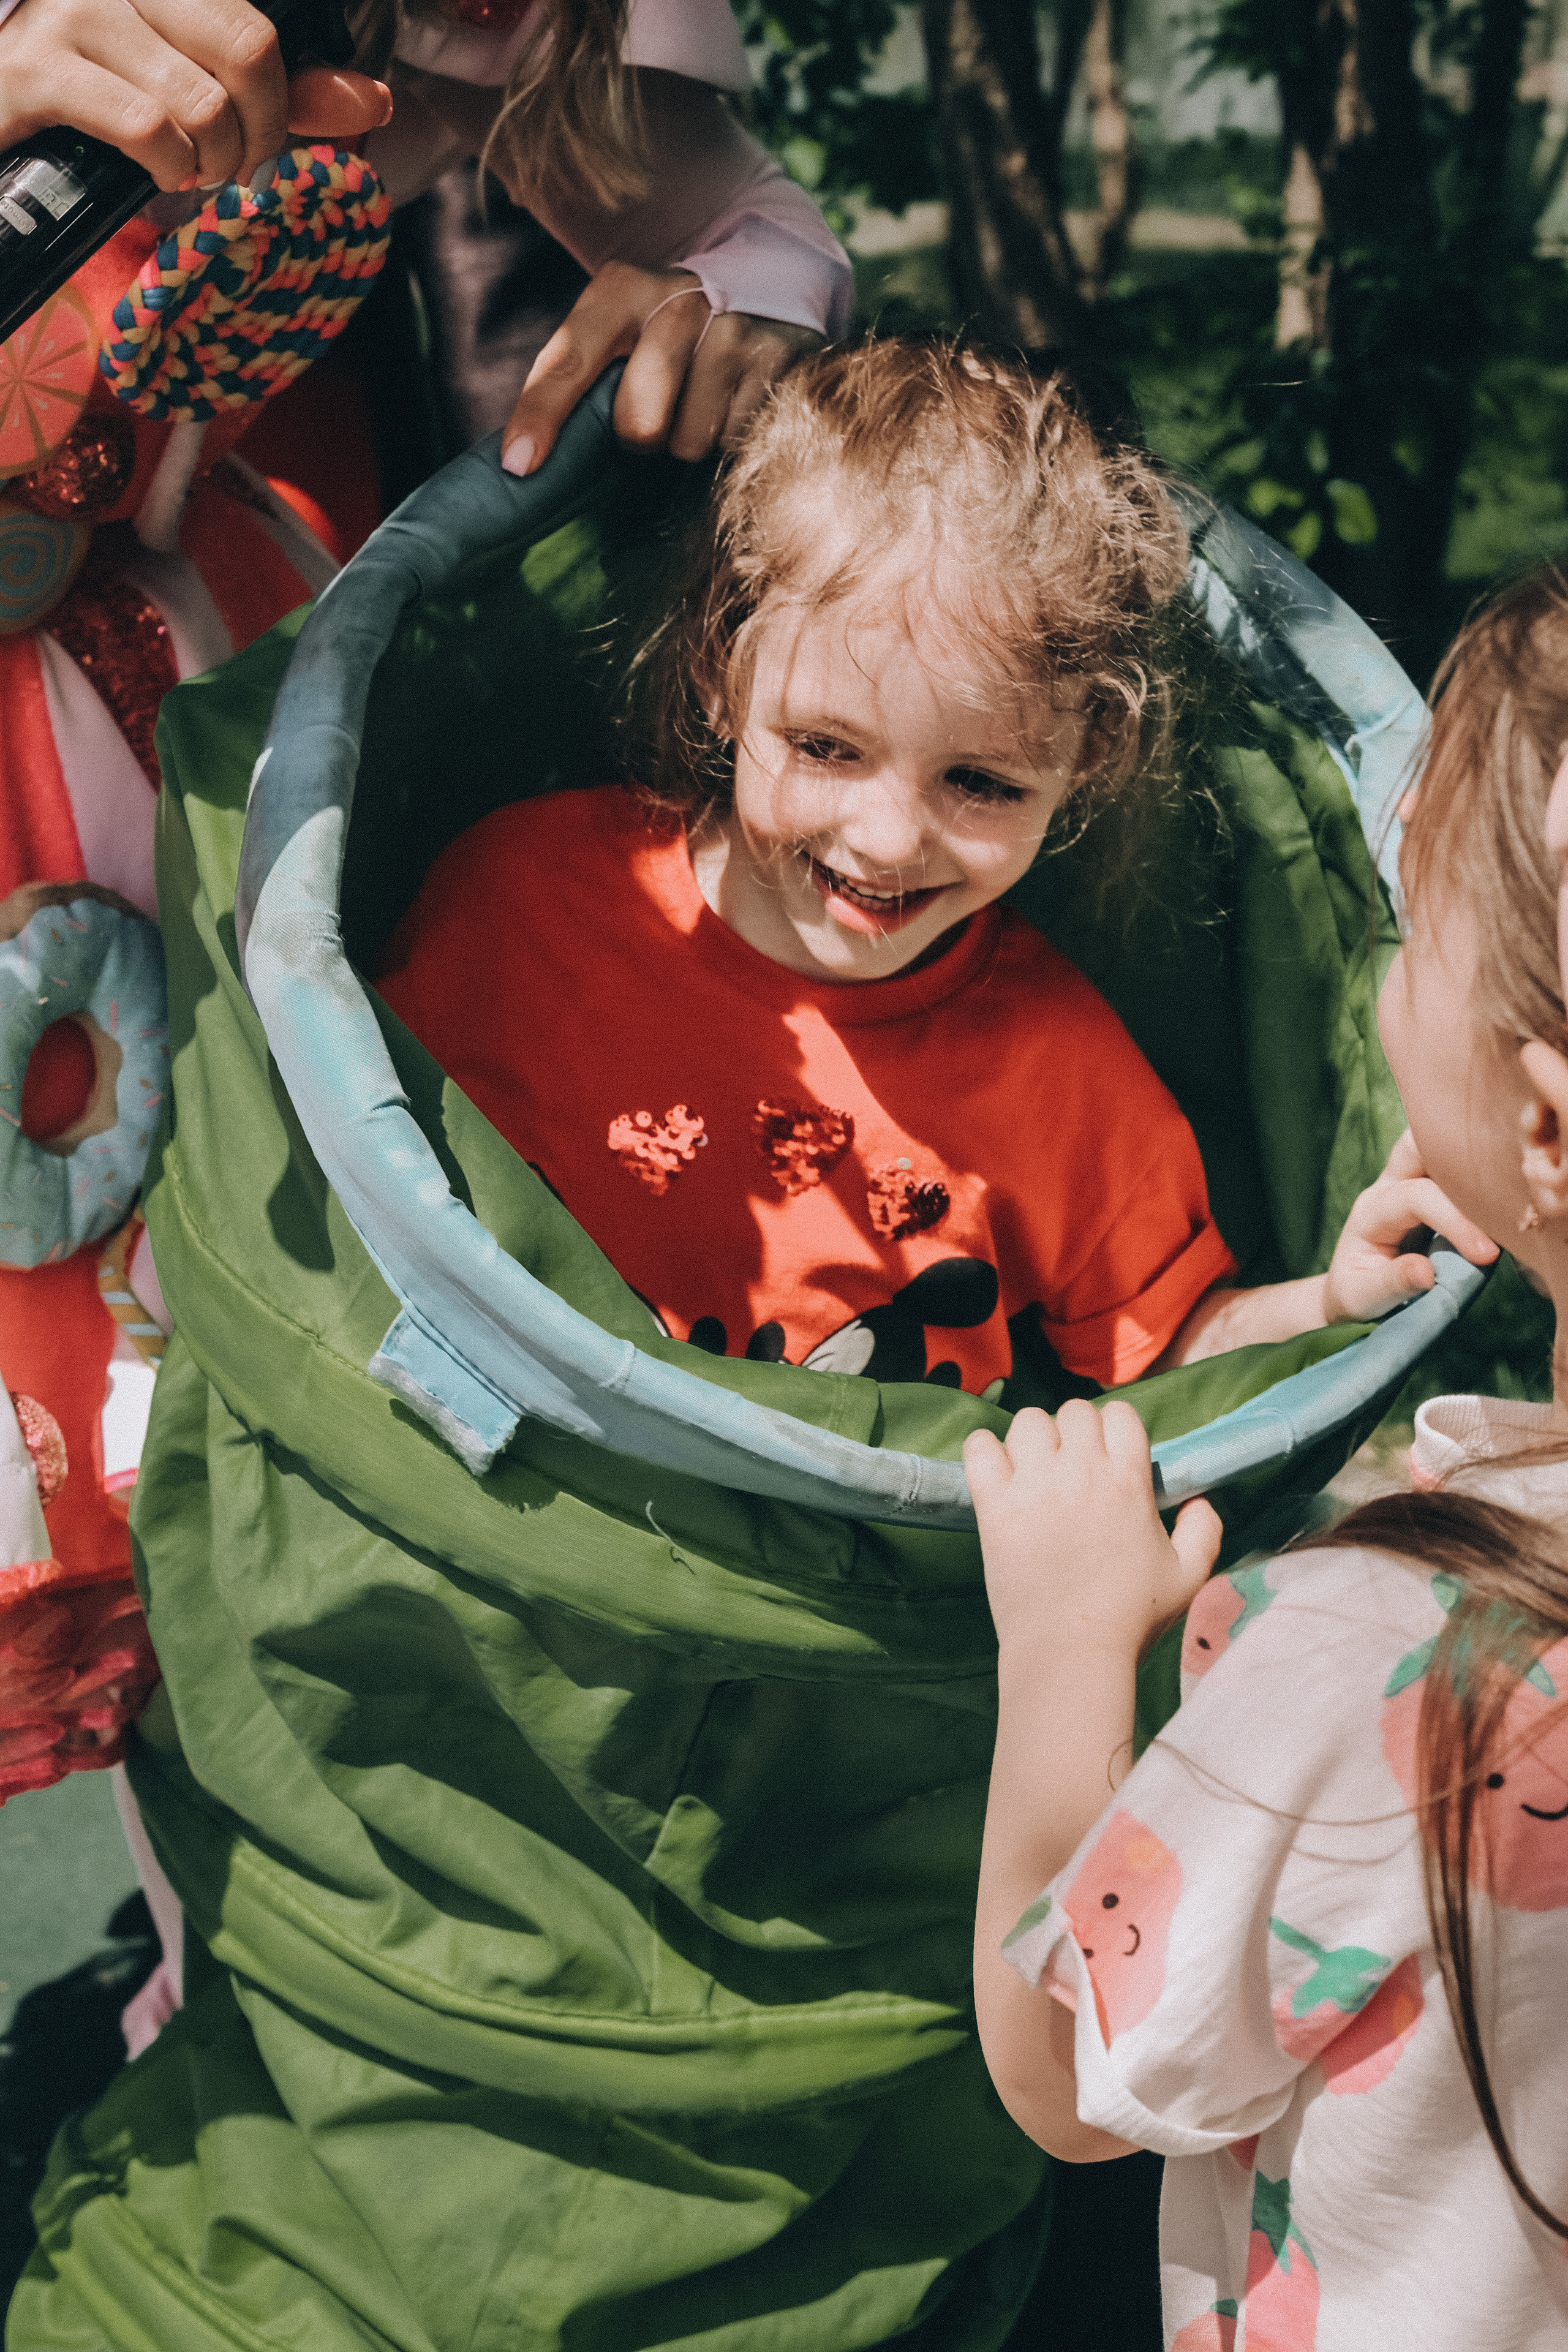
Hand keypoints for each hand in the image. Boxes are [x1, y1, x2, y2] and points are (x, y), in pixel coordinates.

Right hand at [0, 0, 389, 193]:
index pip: (260, 30)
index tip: (258, 140)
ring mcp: (73, 12)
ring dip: (205, 162)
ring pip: (200, 102)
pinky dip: (165, 168)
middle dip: (253, 136)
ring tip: (181, 168)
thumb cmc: (106, 112)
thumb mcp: (201, 94)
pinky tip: (153, 171)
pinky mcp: (37, 67)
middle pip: (246, 52)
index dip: (280, 103)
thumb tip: (373, 101)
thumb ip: (283, 95)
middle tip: (225, 165)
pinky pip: (147, 128)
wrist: (6, 141)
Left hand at [500, 260, 819, 476]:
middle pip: (638, 425)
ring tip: (704, 396)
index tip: (518, 466)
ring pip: (691, 443)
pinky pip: (736, 441)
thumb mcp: (615, 330)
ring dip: (692, 438)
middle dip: (642, 435)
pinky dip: (732, 434)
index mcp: (622, 288)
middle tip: (661, 405)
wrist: (765, 281)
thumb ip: (569, 383)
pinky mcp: (780, 360)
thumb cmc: (669, 328)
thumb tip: (519, 464)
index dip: (541, 416)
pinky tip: (739, 398)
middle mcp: (680, 300)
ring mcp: (736, 329)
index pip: (568, 360)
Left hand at [964, 1400, 1220, 1666]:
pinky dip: (985, 1451)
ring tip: (1033, 1472)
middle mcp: (1080, 1471)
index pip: (1120, 1413)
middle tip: (1070, 1468)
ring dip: (1031, 1440)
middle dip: (1073, 1433)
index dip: (1114, 1430)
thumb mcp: (1189, 1575)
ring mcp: (1033, 1485)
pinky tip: (996, 1474)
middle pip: (1072, 1411)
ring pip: (1027, 1421)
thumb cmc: (1132, 1617)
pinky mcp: (994, 1505)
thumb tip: (1200, 1500)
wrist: (1071, 1651)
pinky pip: (980, 1448)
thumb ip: (1204, 1530)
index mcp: (1128, 1480)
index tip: (1108, 1457)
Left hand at [1320, 1128, 1497, 1323]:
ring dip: (1469, 1161)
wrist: (1352, 1292)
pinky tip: (1503, 1196)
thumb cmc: (1356, 1296)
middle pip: (1416, 1147)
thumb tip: (1426, 1272)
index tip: (1487, 1254)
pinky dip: (1478, 1176)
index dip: (1455, 1219)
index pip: (1417, 1197)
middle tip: (1500, 1191)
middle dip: (1456, 1157)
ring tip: (1506, 1190)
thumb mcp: (1362, 1298)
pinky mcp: (1430, 1192)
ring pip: (1435, 1148)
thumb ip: (1392, 1284)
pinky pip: (1453, 1169)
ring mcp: (1408, 1183)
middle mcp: (1388, 1187)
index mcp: (1372, 1212)